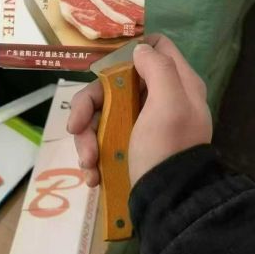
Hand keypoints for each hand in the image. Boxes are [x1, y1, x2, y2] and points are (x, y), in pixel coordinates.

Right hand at [67, 34, 211, 187]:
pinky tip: (93, 175)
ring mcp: (145, 125)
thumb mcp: (170, 103)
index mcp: (179, 83)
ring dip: (88, 138)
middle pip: (116, 83)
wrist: (170, 205)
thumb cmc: (168, 149)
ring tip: (88, 163)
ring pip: (104, 114)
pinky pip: (105, 140)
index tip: (106, 69)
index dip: (131, 51)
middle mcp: (162, 99)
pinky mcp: (132, 148)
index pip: (157, 47)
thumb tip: (140, 50)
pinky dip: (95, 156)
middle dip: (90, 107)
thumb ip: (158, 69)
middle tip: (76, 129)